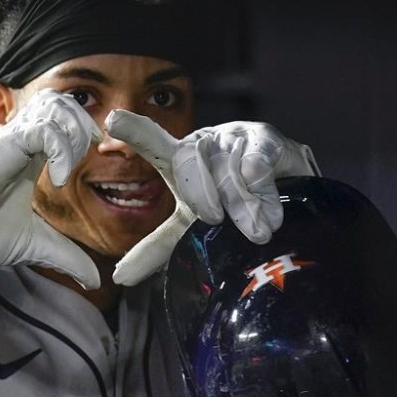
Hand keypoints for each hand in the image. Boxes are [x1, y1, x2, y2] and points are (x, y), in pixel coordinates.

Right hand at [0, 89, 103, 287]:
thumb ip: (68, 256)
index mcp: (28, 157)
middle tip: (90, 153)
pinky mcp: (3, 148)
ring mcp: (10, 142)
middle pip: (59, 103)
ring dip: (73, 132)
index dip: (82, 131)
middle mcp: (20, 143)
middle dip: (83, 123)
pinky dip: (60, 150)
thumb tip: (94, 281)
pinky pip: (42, 130)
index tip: (93, 157)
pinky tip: (57, 179)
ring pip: (52, 107)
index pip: (60, 120)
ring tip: (70, 167)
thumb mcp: (38, 246)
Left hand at [105, 112, 318, 285]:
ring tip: (256, 231)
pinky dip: (262, 194)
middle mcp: (201, 141)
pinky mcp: (264, 137)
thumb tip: (118, 277)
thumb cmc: (226, 201)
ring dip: (242, 208)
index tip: (113, 119)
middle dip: (200, 196)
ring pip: (226, 171)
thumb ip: (157, 246)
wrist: (283, 185)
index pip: (153, 145)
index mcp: (178, 158)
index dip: (135, 131)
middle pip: (188, 164)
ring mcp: (232, 135)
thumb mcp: (189, 223)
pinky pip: (257, 165)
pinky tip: (271, 214)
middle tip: (214, 219)